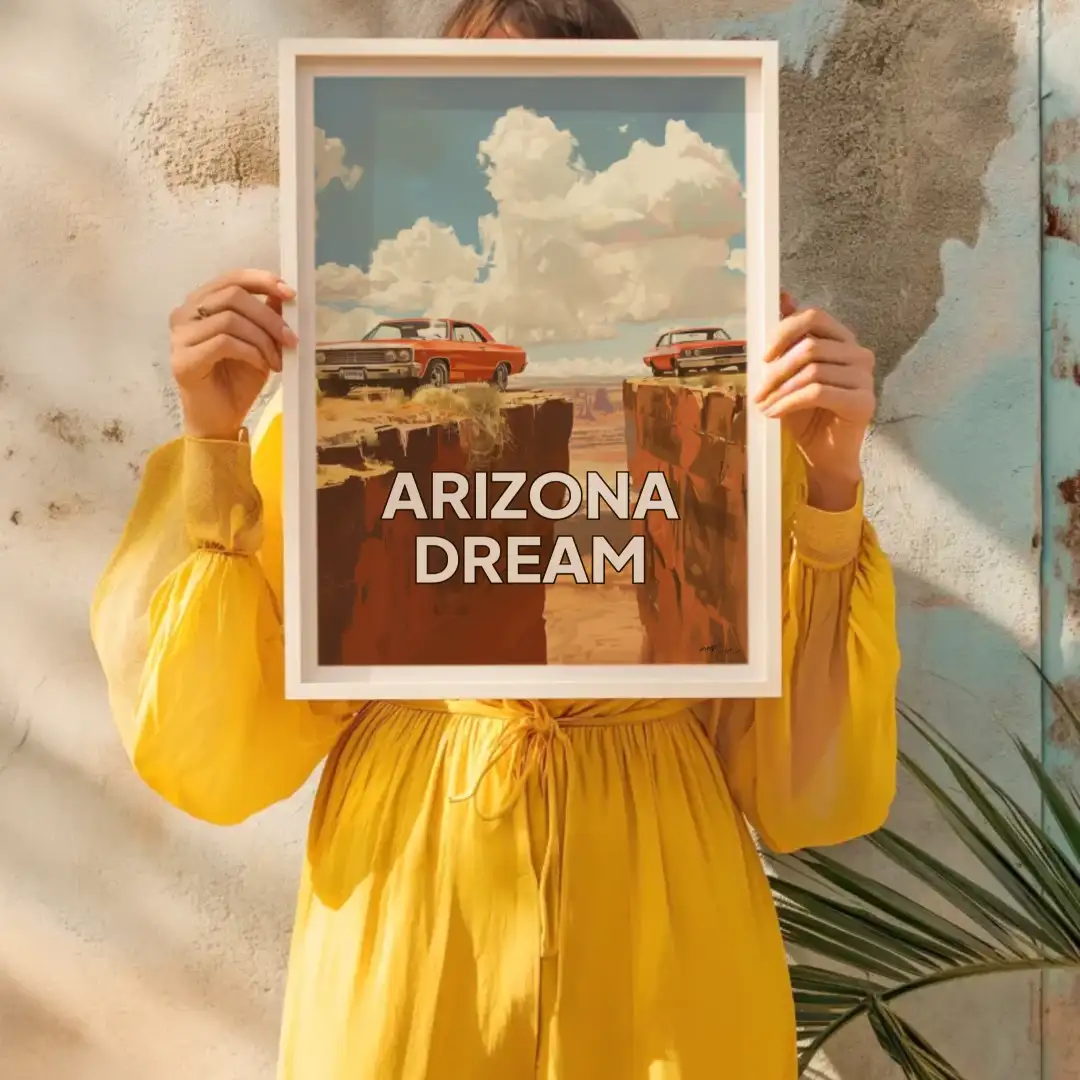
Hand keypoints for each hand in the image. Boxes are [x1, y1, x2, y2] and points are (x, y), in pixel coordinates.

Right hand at [170, 269, 297, 440]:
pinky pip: (224, 342)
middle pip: (233, 295)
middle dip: (269, 317)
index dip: (262, 280)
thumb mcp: (259, 343)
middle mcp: (185, 314)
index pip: (231, 278)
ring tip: (277, 360)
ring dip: (263, 339)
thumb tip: (282, 293)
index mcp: (201, 303)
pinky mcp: (184, 359)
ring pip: (230, 319)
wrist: (220, 419)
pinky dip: (251, 352)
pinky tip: (261, 366)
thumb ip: (265, 316)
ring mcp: (180, 336)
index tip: (290, 293)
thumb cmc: (236, 380)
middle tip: (290, 339)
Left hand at [754, 293, 874, 509]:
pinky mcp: (863, 402)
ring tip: (763, 405)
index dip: (785, 330)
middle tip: (758, 390)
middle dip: (777, 369)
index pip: (815, 317)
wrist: (823, 455)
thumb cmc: (806, 414)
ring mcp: (865, 378)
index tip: (763, 356)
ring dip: (779, 389)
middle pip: (811, 345)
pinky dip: (789, 402)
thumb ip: (788, 340)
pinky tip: (774, 414)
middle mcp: (859, 354)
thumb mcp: (789, 374)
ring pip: (812, 370)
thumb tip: (781, 296)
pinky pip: (817, 392)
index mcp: (843, 341)